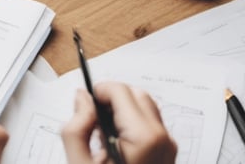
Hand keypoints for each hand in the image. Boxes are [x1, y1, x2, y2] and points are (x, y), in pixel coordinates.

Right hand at [62, 82, 176, 163]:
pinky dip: (132, 125)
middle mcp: (162, 138)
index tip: (84, 104)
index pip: (120, 90)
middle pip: (135, 94)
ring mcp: (168, 146)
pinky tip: (116, 146)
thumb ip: (76, 129)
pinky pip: (150, 124)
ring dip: (122, 111)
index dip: (98, 92)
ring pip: (144, 106)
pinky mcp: (168, 153)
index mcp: (143, 138)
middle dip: (111, 99)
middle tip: (91, 120)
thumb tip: (81, 98)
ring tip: (103, 137)